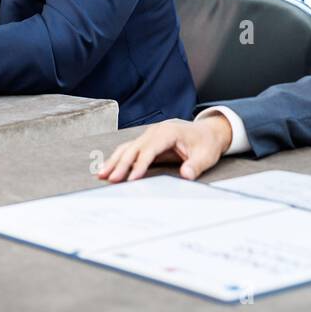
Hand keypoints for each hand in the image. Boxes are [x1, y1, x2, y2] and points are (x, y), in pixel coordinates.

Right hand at [97, 115, 233, 182]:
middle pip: (134, 148)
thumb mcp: (206, 156)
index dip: (139, 165)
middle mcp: (155, 131)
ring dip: (114, 161)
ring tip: (102, 174)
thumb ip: (196, 165)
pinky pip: (130, 149)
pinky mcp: (147, 141)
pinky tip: (109, 168)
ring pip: (128, 148)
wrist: (208, 132)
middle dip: (121, 164)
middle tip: (110, 179)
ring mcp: (149, 135)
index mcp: (168, 132)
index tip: (131, 179)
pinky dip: (118, 159)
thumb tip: (186, 174)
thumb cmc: (206, 143)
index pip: (149, 150)